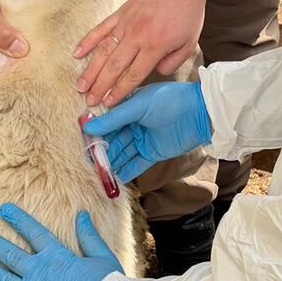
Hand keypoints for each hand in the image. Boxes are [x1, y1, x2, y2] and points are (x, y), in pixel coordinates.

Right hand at [0, 0, 28, 93]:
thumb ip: (1, 35)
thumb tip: (21, 52)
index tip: (18, 93)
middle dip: (10, 75)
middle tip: (33, 80)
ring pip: (0, 53)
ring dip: (14, 57)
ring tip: (36, 64)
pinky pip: (5, 38)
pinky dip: (15, 41)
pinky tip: (33, 43)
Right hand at [75, 0, 214, 105]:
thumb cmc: (188, 14)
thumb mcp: (189, 44)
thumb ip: (171, 63)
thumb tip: (153, 73)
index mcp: (155, 46)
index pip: (133, 75)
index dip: (120, 91)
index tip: (109, 103)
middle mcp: (137, 36)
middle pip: (114, 67)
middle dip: (101, 86)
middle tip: (90, 101)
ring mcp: (126, 23)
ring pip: (103, 51)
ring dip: (90, 70)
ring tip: (80, 85)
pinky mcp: (120, 12)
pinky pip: (100, 28)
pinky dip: (87, 41)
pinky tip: (77, 54)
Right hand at [83, 82, 211, 183]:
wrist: (200, 112)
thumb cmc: (170, 101)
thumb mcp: (139, 105)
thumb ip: (114, 118)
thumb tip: (88, 127)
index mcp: (128, 107)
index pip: (106, 122)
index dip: (95, 133)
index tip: (81, 143)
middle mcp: (134, 123)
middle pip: (112, 140)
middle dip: (101, 151)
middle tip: (87, 162)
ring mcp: (143, 139)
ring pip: (122, 153)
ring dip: (110, 163)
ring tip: (97, 173)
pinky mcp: (153, 153)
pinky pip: (135, 164)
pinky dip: (125, 172)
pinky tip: (114, 179)